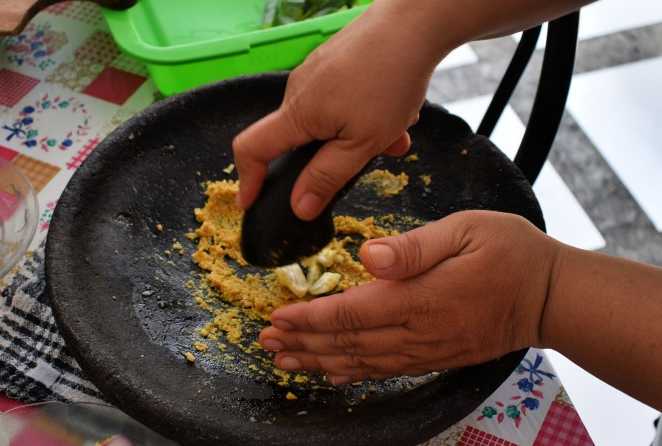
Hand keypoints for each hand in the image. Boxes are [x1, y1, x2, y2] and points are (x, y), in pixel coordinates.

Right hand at [232, 2, 445, 219]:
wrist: (414, 23)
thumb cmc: (390, 79)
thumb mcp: (362, 143)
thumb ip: (327, 177)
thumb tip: (299, 207)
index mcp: (297, 113)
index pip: (252, 149)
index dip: (247, 180)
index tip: (250, 203)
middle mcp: (299, 90)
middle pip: (299, 138)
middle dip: (333, 157)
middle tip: (371, 159)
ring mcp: (316, 72)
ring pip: (329, 120)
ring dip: (360, 135)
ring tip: (396, 135)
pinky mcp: (334, 62)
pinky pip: (343, 100)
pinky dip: (367, 114)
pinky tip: (398, 112)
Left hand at [258, 211, 559, 382]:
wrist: (551, 297)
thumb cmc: (512, 253)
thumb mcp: (467, 231)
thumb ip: (416, 247)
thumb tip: (370, 257)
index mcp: (418, 299)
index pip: (349, 314)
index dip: (309, 319)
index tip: (277, 318)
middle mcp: (417, 333)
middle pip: (346, 345)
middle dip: (302, 344)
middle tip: (265, 343)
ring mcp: (426, 351)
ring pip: (361, 363)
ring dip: (319, 362)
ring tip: (285, 361)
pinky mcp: (436, 358)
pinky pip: (385, 371)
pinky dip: (354, 373)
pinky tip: (333, 373)